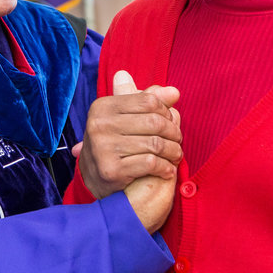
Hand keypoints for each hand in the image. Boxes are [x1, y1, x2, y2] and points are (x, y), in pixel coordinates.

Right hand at [115, 72, 177, 232]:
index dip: (166, 112)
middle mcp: (99, 125)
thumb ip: (149, 102)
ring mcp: (103, 147)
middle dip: (173, 133)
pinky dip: (165, 167)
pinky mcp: (111, 170)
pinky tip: (167, 170)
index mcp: (102, 107)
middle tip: (177, 142)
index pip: (148, 101)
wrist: (95, 180)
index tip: (170, 123)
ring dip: (173, 151)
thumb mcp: (125, 118)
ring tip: (175, 156)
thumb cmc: (115, 144)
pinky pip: (151, 163)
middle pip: (154, 122)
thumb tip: (174, 92)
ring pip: (155, 144)